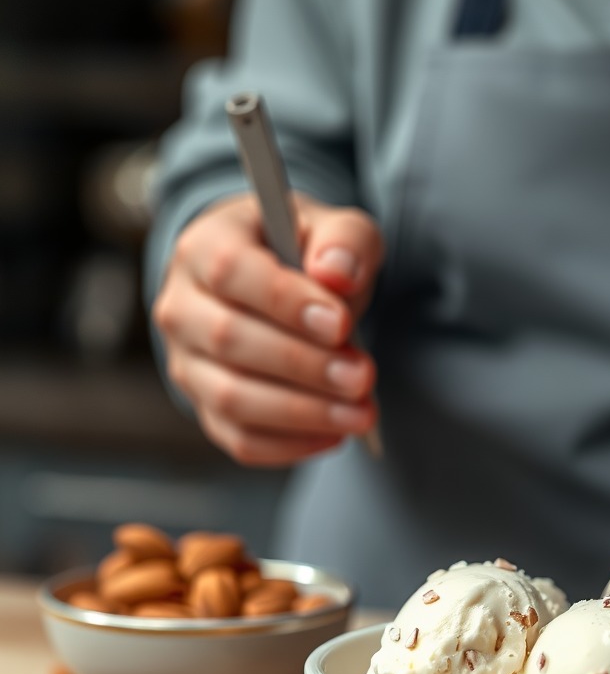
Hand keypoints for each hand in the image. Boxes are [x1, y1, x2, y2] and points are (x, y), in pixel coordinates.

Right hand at [153, 193, 382, 465]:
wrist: (278, 282)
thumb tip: (336, 274)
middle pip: (229, 340)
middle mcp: (182, 306)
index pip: (232, 272)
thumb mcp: (332, 229)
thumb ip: (344, 241)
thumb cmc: (303, 253)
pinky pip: (240, 439)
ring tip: (360, 413)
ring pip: (231, 398)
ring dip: (302, 412)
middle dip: (304, 365)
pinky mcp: (206, 407)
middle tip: (362, 376)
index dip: (286, 302)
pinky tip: (335, 434)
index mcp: (205, 247)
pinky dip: (290, 445)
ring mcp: (187, 363)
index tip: (341, 323)